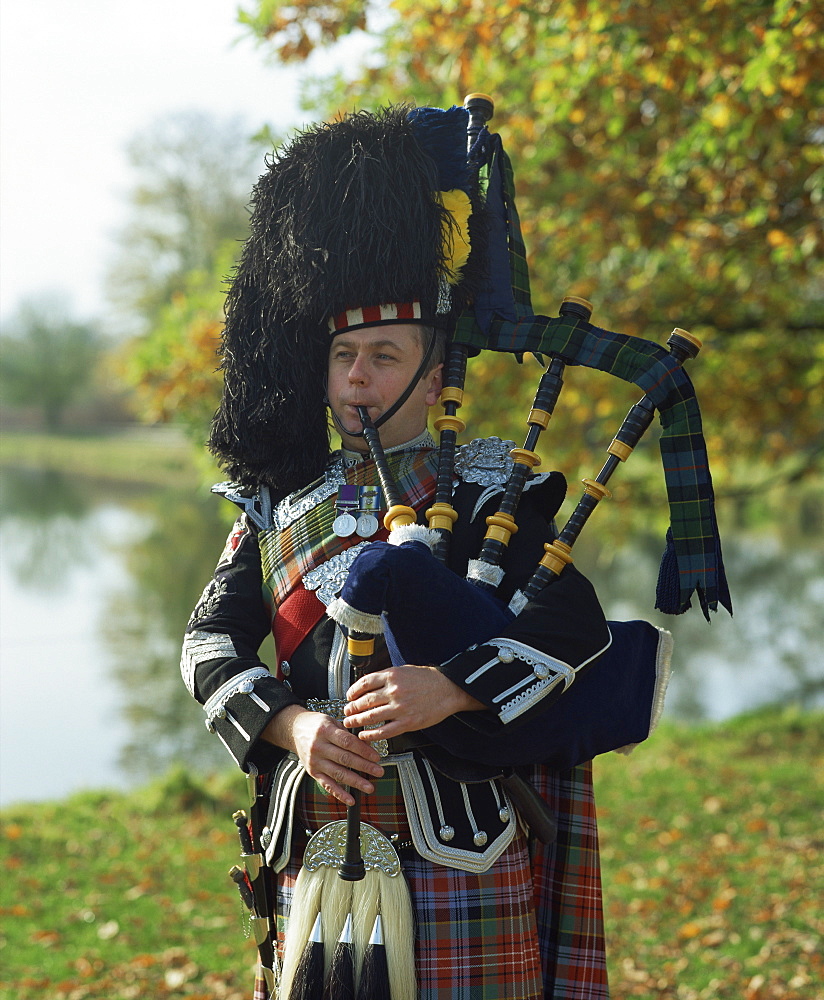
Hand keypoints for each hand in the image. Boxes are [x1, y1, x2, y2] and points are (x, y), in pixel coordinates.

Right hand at [262, 705, 383, 806]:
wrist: (294, 730)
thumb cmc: (316, 725)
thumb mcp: (332, 722)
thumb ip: (349, 733)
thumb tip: (369, 744)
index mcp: (325, 731)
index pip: (348, 742)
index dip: (363, 750)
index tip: (376, 757)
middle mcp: (319, 747)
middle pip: (344, 758)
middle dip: (364, 766)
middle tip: (378, 772)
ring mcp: (315, 761)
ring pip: (337, 773)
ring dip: (355, 782)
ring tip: (369, 787)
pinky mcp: (312, 772)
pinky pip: (327, 785)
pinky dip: (339, 794)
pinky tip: (350, 799)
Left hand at [343, 665, 484, 740]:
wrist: (448, 689)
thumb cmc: (427, 679)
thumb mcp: (404, 670)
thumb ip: (386, 677)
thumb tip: (367, 685)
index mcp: (392, 676)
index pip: (364, 684)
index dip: (353, 692)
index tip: (349, 697)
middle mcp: (394, 691)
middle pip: (365, 701)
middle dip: (352, 708)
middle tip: (347, 712)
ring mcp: (400, 708)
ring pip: (371, 716)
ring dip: (357, 721)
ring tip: (350, 723)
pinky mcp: (408, 723)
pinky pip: (384, 731)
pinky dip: (371, 734)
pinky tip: (365, 735)